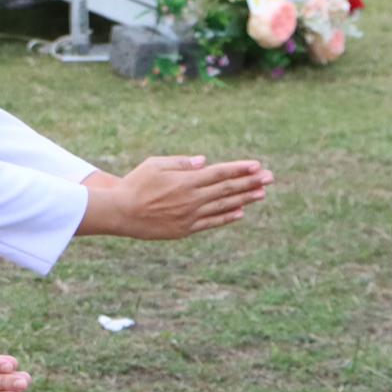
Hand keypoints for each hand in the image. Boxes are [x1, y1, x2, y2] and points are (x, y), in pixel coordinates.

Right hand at [92, 156, 269, 239]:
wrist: (120, 213)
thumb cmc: (135, 184)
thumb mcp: (155, 164)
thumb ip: (182, 163)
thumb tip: (205, 162)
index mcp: (186, 181)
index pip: (220, 173)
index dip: (240, 169)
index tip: (257, 165)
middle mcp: (192, 199)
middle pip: (227, 189)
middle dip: (250, 182)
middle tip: (270, 178)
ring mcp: (190, 216)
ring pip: (224, 206)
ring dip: (245, 199)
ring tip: (262, 194)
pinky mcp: (185, 229)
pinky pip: (212, 223)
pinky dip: (227, 217)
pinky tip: (240, 212)